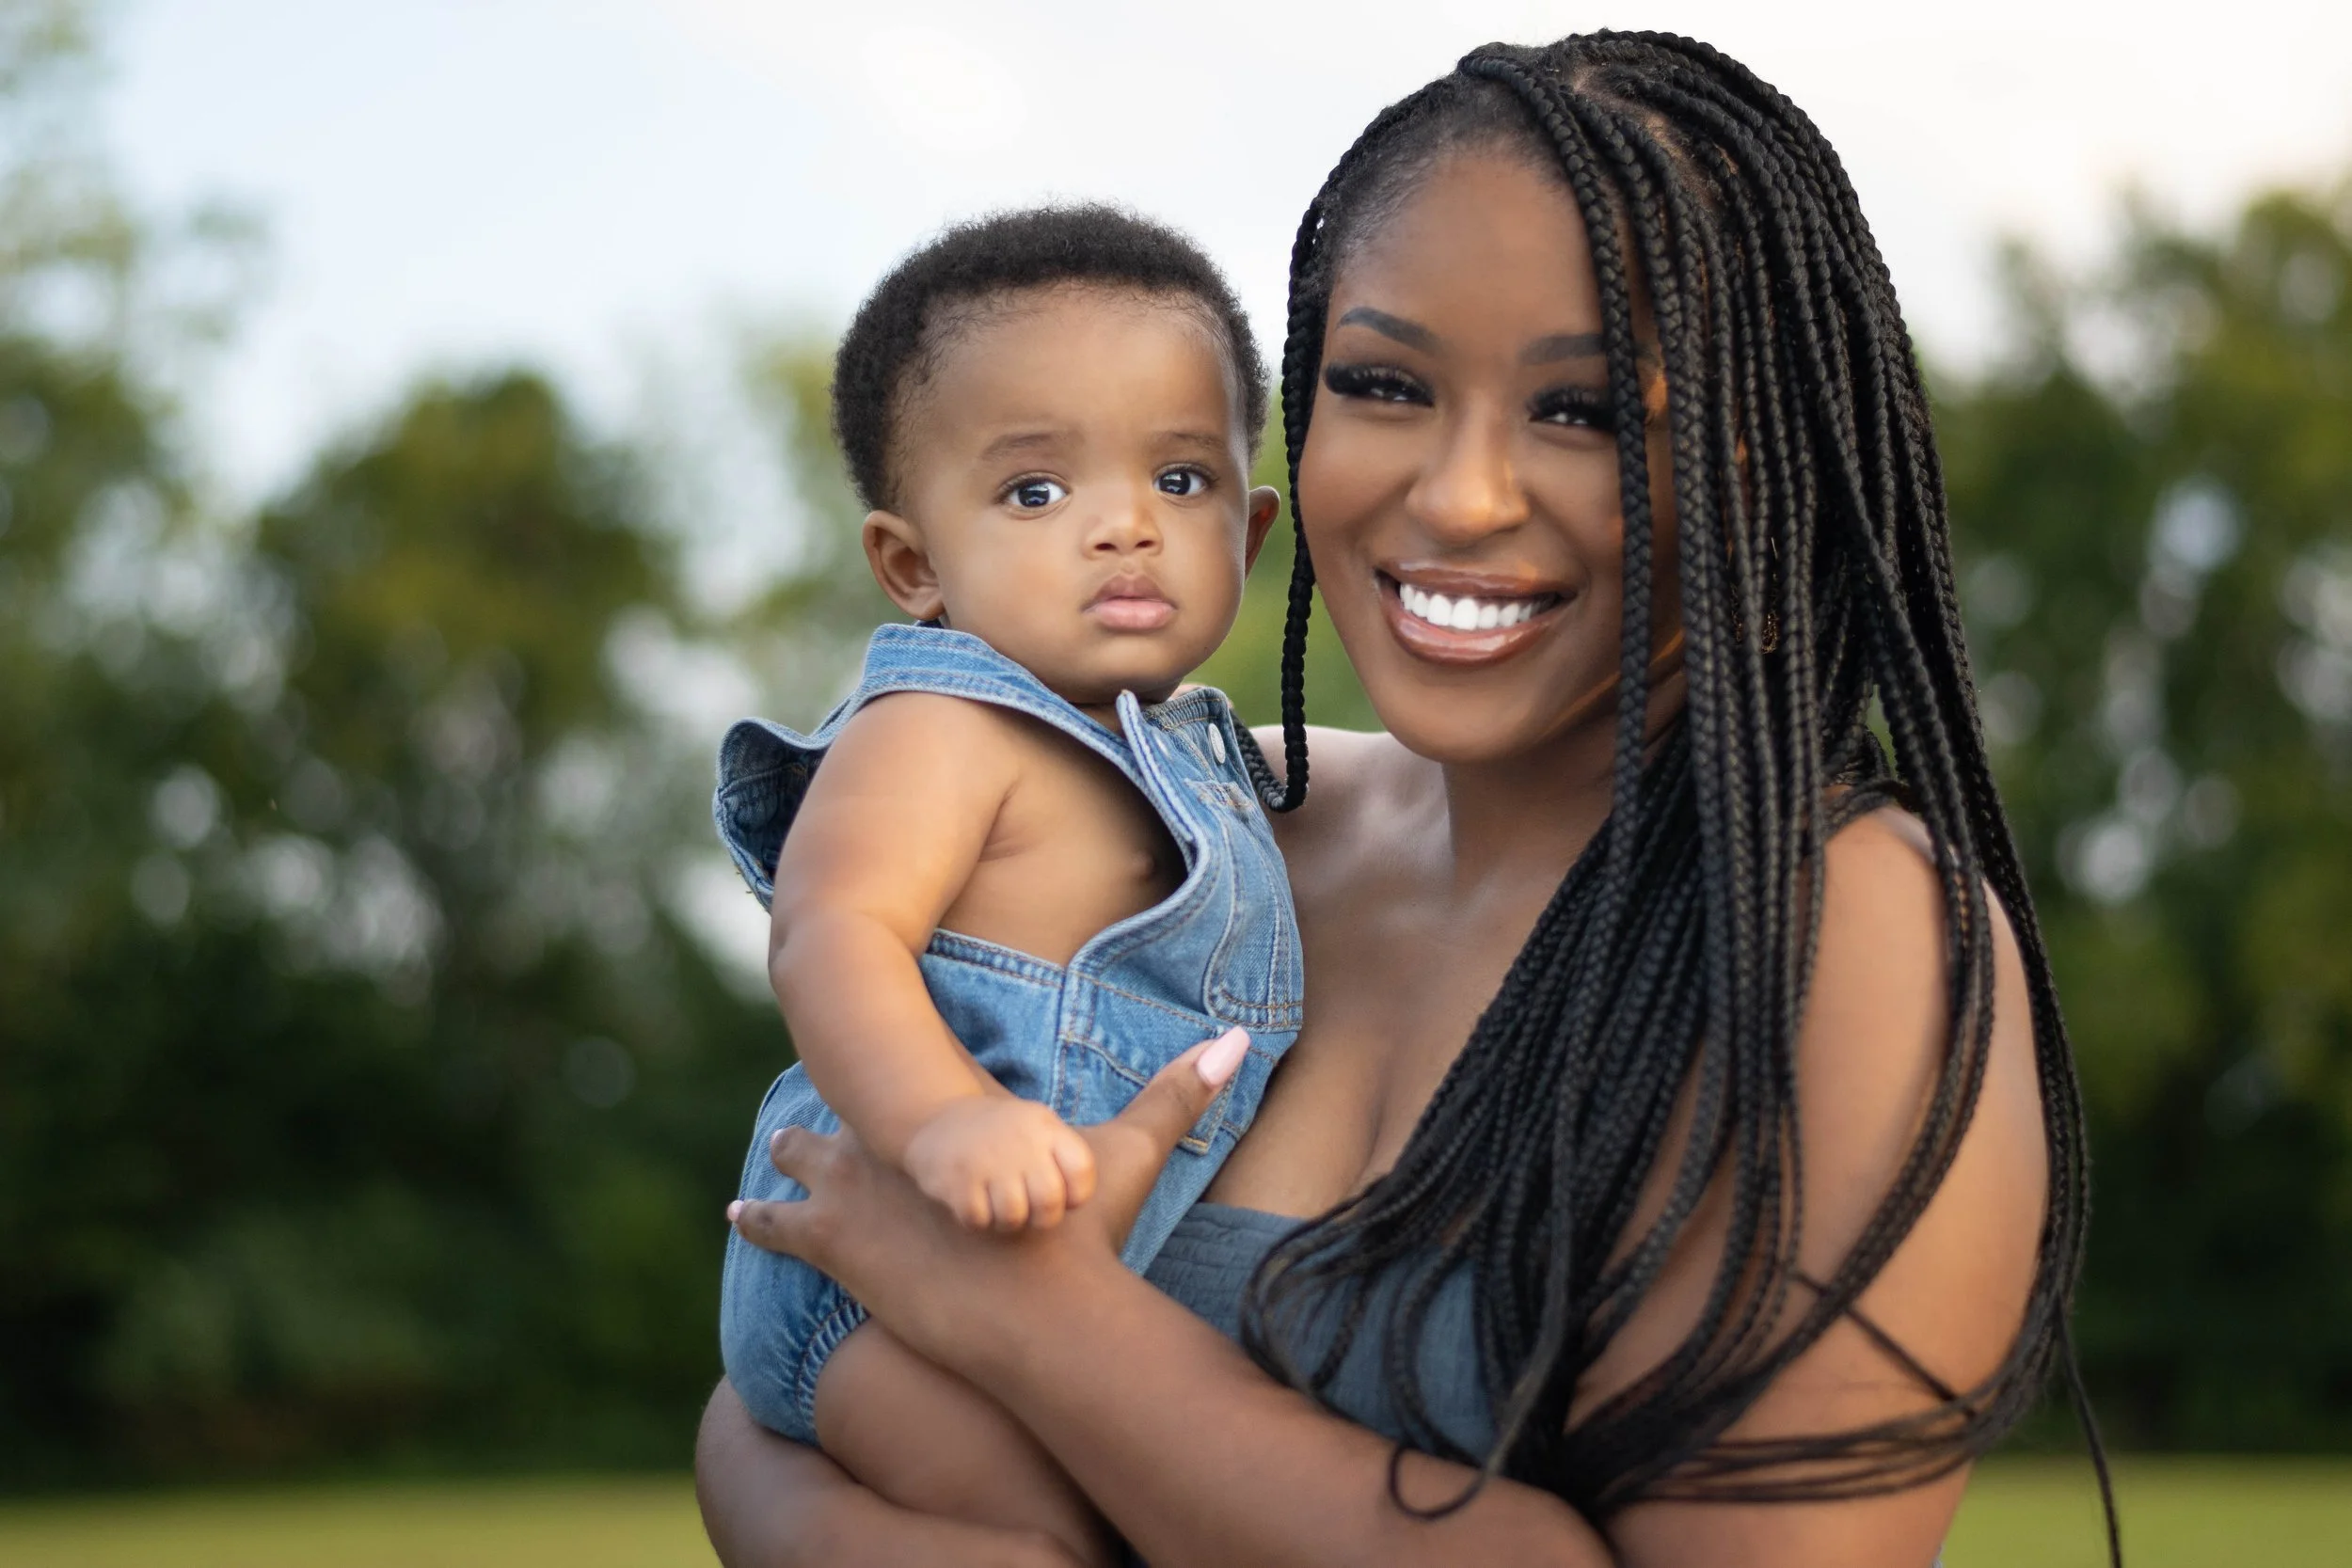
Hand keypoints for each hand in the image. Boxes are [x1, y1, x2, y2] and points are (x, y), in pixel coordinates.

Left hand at [728, 1027, 1249, 1366]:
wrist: (1039, 1310)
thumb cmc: (1086, 1234)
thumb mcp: (1135, 1154)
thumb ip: (1182, 1092)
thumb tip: (1239, 1038)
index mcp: (963, 1115)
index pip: (923, 1079)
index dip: (906, 1075)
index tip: (889, 1056)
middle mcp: (905, 1138)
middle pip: (859, 1109)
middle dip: (843, 1107)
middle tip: (825, 1102)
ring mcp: (861, 1187)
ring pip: (806, 1157)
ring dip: (793, 1154)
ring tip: (774, 1153)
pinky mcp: (834, 1241)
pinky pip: (779, 1225)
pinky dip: (757, 1219)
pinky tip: (738, 1213)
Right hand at [902, 1094, 1096, 1230]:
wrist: (939, 1117)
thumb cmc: (1000, 1135)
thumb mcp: (1036, 1126)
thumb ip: (1061, 1156)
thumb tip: (1073, 1202)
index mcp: (1044, 1126)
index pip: (1081, 1169)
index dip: (1077, 1194)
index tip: (1062, 1195)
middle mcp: (1018, 1140)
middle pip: (1049, 1201)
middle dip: (1042, 1217)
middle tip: (1028, 1210)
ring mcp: (985, 1159)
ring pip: (1013, 1216)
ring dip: (1007, 1221)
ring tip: (999, 1206)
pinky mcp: (955, 1178)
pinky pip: (978, 1219)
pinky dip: (977, 1219)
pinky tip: (974, 1201)